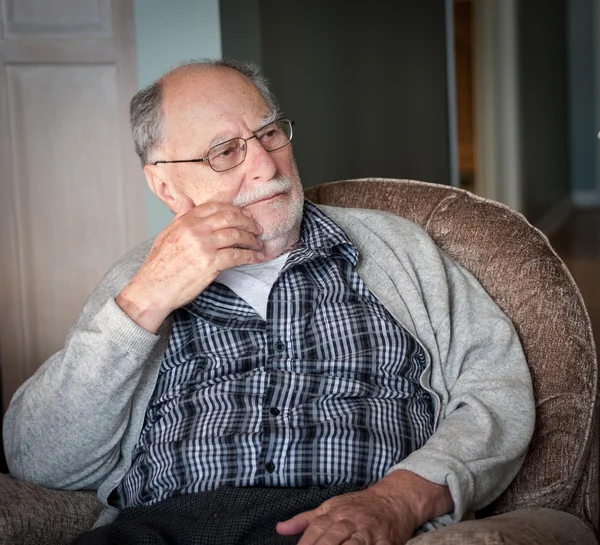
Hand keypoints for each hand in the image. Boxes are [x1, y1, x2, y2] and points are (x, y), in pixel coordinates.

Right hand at [116, 198, 264, 332]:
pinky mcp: (210, 263)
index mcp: (185, 221)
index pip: (215, 206)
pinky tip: (257, 257)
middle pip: (230, 217)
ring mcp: (203, 246)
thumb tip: (188, 202)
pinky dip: (251, 256)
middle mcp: (195, 230)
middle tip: (257, 227)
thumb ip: (180, 217)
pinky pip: (237, 255)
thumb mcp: (165, 235)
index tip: (245, 214)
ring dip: (251, 239)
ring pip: (236, 235)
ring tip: (258, 243)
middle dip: (248, 221)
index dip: (234, 209)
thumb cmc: (158, 266)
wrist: (152, 290)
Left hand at [276, 471, 452, 544]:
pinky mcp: (387, 541)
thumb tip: (280, 529)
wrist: (393, 499)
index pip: (316, 528)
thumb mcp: (330, 507)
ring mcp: (369, 532)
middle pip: (333, 536)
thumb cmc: (358, 505)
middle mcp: (352, 521)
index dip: (305, 543)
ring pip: (354, 544)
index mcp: (336, 512)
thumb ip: (305, 520)